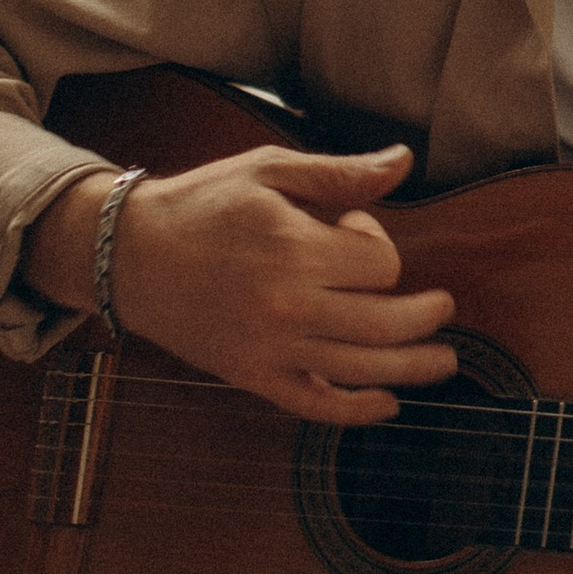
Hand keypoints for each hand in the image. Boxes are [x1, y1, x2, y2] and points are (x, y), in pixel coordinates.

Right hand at [28, 144, 458, 423]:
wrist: (128, 255)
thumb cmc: (202, 204)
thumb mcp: (270, 171)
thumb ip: (341, 174)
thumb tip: (404, 161)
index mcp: (296, 251)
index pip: (380, 266)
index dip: (380, 248)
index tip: (355, 232)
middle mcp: (288, 306)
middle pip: (385, 324)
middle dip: (425, 316)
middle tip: (443, 307)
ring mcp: (270, 348)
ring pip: (362, 370)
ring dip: (413, 369)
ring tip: (443, 361)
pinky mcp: (251, 376)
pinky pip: (314, 404)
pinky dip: (355, 412)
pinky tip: (387, 405)